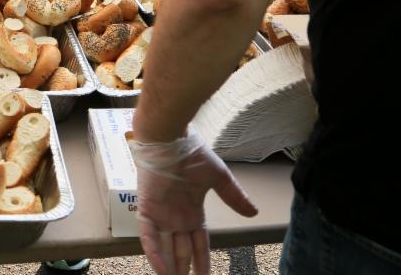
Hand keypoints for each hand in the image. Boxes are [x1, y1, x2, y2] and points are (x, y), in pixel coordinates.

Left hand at [132, 131, 256, 274]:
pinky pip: (149, 237)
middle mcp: (176, 217)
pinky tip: (162, 271)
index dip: (202, 261)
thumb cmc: (193, 154)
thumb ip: (233, 197)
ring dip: (169, 268)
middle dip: (184, 270)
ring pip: (164, 249)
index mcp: (192, 212)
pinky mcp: (147, 209)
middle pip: (180, 251)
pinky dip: (154, 254)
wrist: (171, 139)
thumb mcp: (218, 178)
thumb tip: (254, 213)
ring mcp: (161, 215)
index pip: (198, 244)